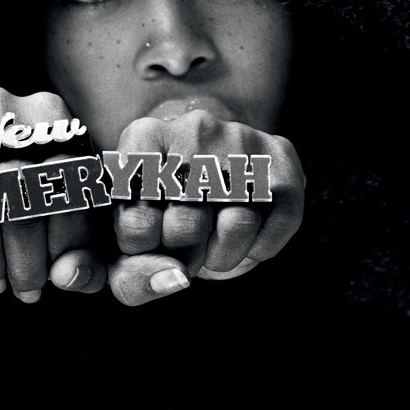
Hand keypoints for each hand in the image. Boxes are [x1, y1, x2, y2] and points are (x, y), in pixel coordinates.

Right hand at [0, 86, 108, 301]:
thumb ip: (84, 256)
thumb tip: (69, 276)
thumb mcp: (68, 221)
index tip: (55, 276)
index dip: (63, 244)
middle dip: (24, 259)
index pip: (66, 186)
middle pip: (18, 195)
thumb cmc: (32, 201)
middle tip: (25, 291)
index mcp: (53, 118)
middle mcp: (3, 107)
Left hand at [108, 111, 304, 305]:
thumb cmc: (157, 206)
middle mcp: (192, 130)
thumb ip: (131, 274)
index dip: (142, 249)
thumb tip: (174, 280)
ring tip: (211, 247)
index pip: (137, 222)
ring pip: (238, 224)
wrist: (202, 156)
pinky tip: (244, 237)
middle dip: (184, 254)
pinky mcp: (280, 156)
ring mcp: (241, 139)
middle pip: (186, 225)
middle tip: (182, 247)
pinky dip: (261, 247)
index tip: (147, 240)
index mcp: (142, 139)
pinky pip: (281, 222)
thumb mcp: (128, 233)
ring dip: (223, 255)